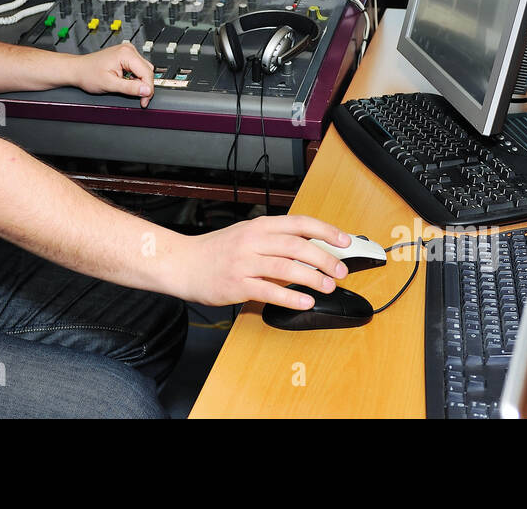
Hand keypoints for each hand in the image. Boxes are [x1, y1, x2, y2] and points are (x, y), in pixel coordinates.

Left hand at [72, 41, 154, 107]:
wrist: (78, 70)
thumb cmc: (88, 74)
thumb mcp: (110, 84)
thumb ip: (130, 88)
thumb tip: (146, 90)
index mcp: (126, 53)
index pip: (147, 72)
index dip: (148, 89)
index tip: (144, 100)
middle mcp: (128, 50)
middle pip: (148, 71)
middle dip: (145, 87)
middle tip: (141, 99)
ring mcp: (127, 52)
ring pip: (144, 70)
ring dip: (141, 83)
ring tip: (130, 90)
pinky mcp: (126, 57)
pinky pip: (138, 69)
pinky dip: (136, 79)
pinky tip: (127, 83)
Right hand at [172, 215, 351, 308]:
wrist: (182, 263)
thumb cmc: (215, 251)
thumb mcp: (245, 235)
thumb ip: (273, 240)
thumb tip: (308, 249)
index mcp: (258, 226)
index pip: (299, 223)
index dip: (326, 230)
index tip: (344, 241)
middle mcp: (253, 241)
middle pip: (298, 246)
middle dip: (325, 258)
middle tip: (341, 270)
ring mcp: (244, 263)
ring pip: (287, 268)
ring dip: (313, 278)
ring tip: (328, 286)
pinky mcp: (237, 285)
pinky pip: (269, 291)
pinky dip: (291, 298)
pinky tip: (305, 302)